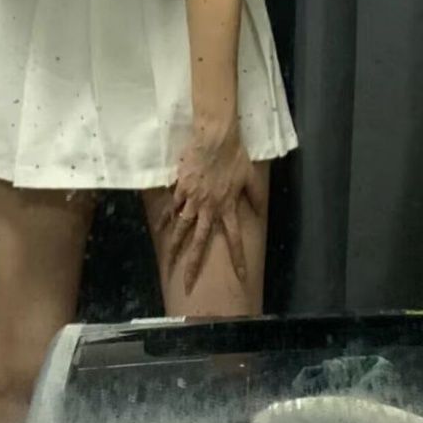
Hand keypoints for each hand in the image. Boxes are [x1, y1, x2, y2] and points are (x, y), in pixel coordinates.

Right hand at [158, 123, 264, 293]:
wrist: (215, 138)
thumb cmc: (235, 156)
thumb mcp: (252, 177)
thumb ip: (256, 197)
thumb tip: (261, 213)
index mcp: (228, 208)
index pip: (235, 240)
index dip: (238, 260)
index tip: (241, 278)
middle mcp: (209, 209)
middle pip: (199, 243)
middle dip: (192, 265)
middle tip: (186, 284)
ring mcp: (193, 199)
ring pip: (182, 228)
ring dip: (174, 247)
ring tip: (168, 263)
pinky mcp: (181, 188)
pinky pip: (173, 207)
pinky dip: (167, 218)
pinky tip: (161, 228)